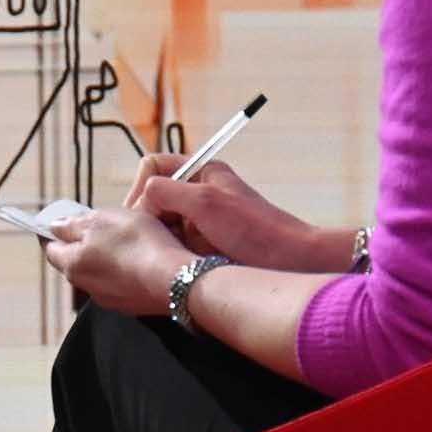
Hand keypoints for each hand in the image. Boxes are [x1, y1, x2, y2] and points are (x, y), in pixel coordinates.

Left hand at [44, 206, 193, 316]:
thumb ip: (74, 224)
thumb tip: (55, 227)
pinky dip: (127, 271)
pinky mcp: (133, 305)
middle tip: (100, 226)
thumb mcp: (102, 220)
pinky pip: (123, 284)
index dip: (53, 233)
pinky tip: (143, 259)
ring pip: (101, 274)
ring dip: (108, 258)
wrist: (176, 280)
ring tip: (127, 241)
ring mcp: (111, 299)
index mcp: (73, 265)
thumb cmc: (137, 244)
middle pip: (76, 262)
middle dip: (84, 244)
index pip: (51, 249)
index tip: (59, 222)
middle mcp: (87, 287)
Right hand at [127, 155, 356, 271]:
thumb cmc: (255, 230)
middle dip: (150, 218)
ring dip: (163, 239)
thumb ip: (165, 191)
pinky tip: (184, 264)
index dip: (141, 189)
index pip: (152, 167)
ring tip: (178, 254)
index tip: (141, 215)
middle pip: (153, 197)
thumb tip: (142, 202)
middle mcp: (198, 191)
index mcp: (201, 171)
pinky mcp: (202, 244)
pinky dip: (173, 253)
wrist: (291, 263)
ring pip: (160, 224)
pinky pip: (173, 244)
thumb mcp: (205, 202)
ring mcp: (200, 219)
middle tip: (158, 239)